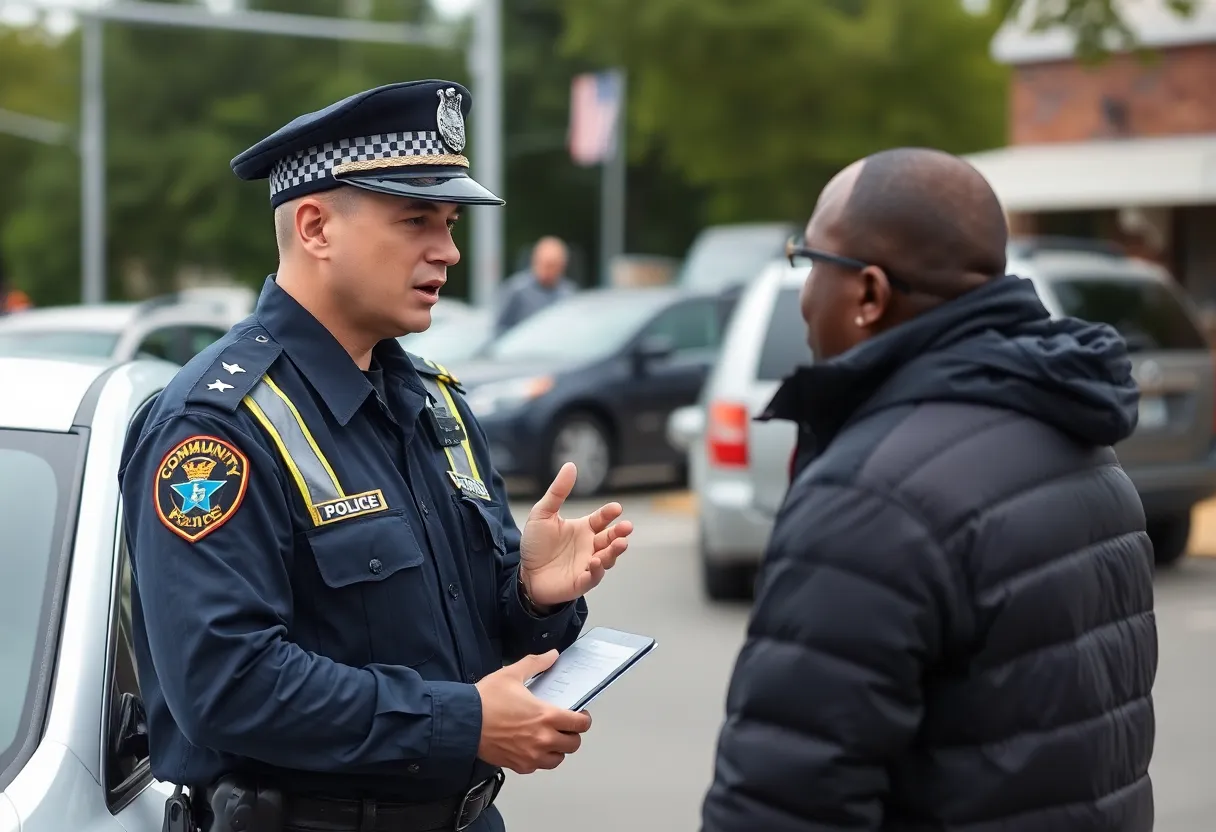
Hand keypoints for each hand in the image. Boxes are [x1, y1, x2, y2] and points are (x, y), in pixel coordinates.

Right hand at [475, 651, 592, 773]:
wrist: (463, 722)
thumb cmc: (486, 700)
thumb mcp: (511, 674)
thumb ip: (536, 663)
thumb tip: (552, 655)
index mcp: (547, 716)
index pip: (580, 725)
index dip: (583, 719)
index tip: (578, 715)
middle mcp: (543, 739)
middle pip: (573, 745)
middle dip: (572, 735)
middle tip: (564, 726)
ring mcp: (531, 755)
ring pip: (557, 760)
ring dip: (557, 750)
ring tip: (549, 739)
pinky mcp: (518, 765)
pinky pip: (537, 767)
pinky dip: (538, 759)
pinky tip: (531, 747)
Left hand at [520, 462, 632, 606]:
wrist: (524, 573)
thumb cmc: (535, 544)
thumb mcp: (542, 514)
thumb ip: (558, 492)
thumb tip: (570, 465)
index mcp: (584, 529)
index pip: (602, 519)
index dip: (609, 513)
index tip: (616, 508)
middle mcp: (590, 546)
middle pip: (610, 539)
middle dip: (620, 533)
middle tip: (627, 527)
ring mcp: (587, 565)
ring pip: (607, 558)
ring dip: (614, 552)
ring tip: (620, 544)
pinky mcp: (580, 582)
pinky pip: (593, 577)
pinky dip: (597, 571)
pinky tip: (595, 563)